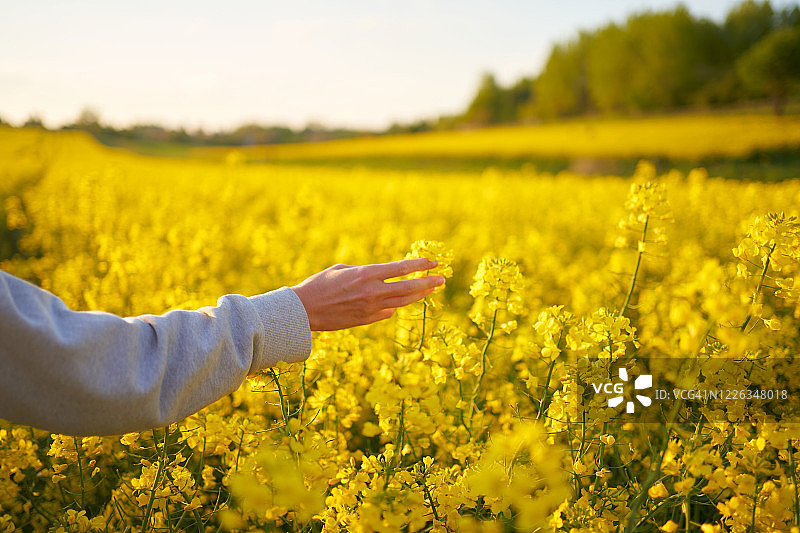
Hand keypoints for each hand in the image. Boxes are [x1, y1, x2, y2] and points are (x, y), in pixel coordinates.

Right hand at [290, 258, 444, 330]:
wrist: (304, 311)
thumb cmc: (319, 285)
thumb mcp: (342, 270)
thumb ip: (365, 274)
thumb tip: (379, 280)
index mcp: (366, 274)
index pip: (401, 268)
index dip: (419, 264)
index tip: (433, 261)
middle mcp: (373, 291)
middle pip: (408, 286)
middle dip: (428, 282)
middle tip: (442, 279)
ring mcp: (371, 308)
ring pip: (402, 301)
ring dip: (419, 295)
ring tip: (431, 290)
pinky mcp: (367, 320)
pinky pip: (388, 312)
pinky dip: (397, 306)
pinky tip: (403, 301)